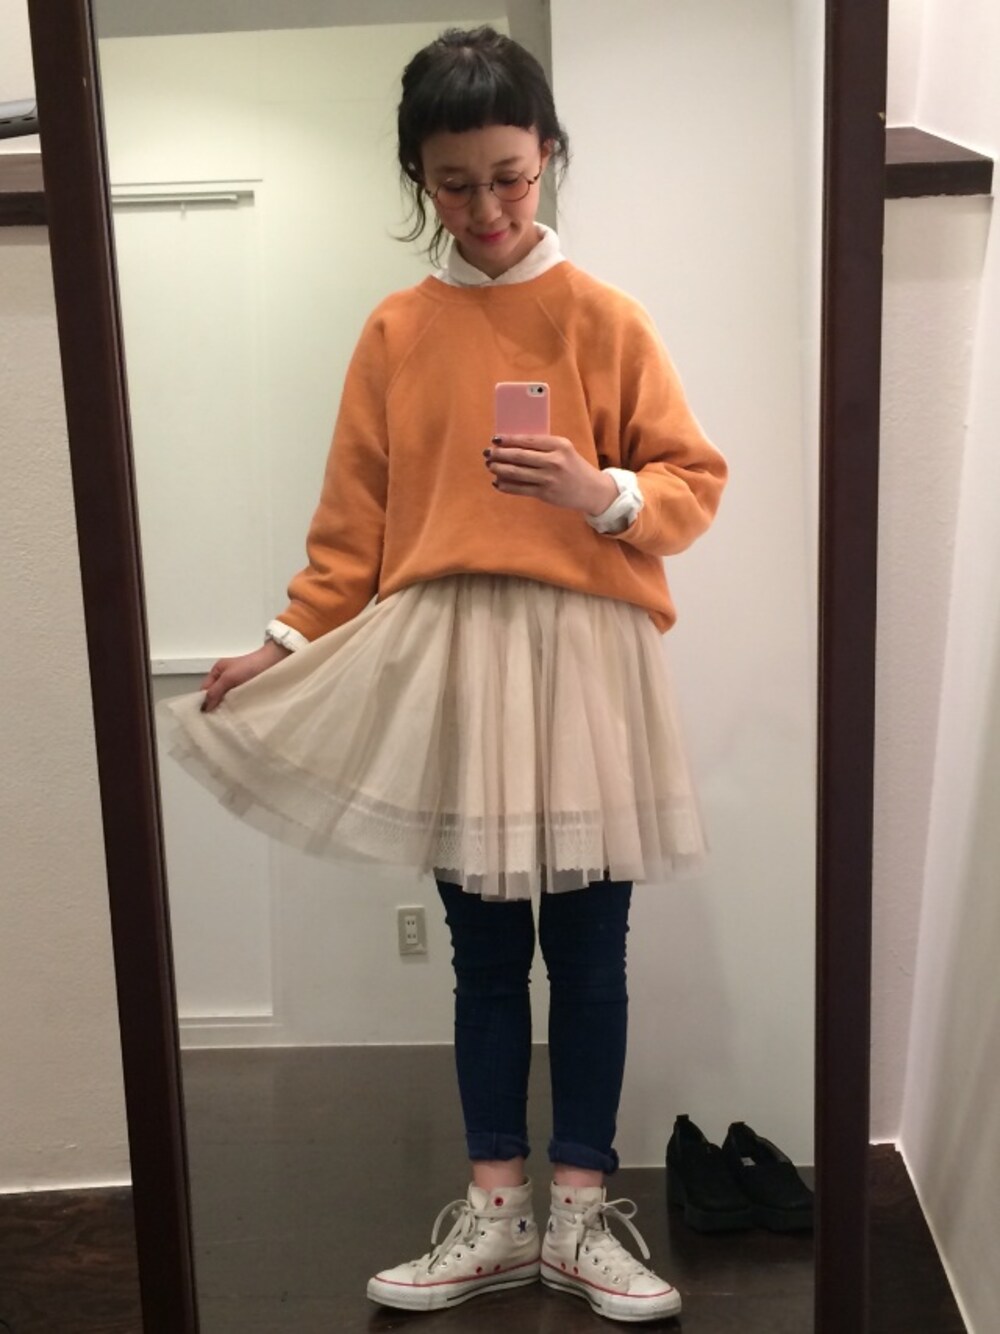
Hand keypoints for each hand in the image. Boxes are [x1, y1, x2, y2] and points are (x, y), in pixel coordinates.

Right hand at [200, 639, 290, 711]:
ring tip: (226, 720)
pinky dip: (236, 708)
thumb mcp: (229, 677)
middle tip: (215, 720)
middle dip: (214, 707)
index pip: (205, 690)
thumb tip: (204, 706)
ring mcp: (237, 685)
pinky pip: (238, 702)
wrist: (275, 662)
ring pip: (226, 700)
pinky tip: (237, 715)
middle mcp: (226, 678)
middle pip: (215, 696)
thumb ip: (215, 691)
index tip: (204, 716)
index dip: (203, 702)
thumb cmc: (252, 665)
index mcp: (217, 671)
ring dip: (226, 708)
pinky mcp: (247, 691)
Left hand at [486, 434, 618, 515]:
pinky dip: (506, 485)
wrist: (592, 490)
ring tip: (490, 466)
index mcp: (559, 445)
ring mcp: (549, 479)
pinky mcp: (545, 494)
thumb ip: (543, 446)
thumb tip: (512, 444)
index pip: (528, 440)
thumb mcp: (564, 449)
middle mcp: (554, 461)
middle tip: (488, 453)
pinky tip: (497, 482)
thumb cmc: (574, 466)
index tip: (495, 438)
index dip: (509, 439)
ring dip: (499, 469)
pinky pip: (520, 489)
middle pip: (519, 456)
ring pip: (516, 473)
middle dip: (499, 454)